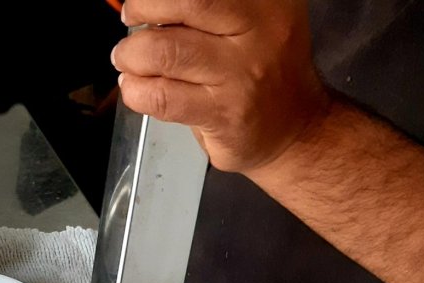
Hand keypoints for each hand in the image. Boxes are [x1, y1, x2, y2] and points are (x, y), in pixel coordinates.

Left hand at [111, 0, 331, 172]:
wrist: (294, 129)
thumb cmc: (259, 72)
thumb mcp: (250, 23)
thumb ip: (206, 9)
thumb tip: (147, 3)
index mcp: (267, 2)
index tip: (147, 0)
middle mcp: (262, 31)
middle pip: (187, 2)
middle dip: (143, 7)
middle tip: (132, 18)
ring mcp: (243, 74)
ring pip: (165, 51)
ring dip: (131, 54)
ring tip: (128, 60)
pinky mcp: (224, 113)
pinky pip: (161, 96)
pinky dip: (135, 90)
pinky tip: (137, 87)